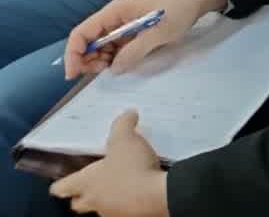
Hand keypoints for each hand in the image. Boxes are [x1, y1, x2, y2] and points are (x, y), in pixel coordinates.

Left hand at [48, 111, 167, 215]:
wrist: (156, 195)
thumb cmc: (131, 169)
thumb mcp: (125, 139)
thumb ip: (123, 124)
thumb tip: (128, 114)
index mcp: (86, 182)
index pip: (61, 188)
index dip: (61, 183)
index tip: (63, 180)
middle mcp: (94, 200)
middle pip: (77, 203)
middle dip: (82, 195)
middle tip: (93, 183)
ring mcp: (111, 211)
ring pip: (100, 207)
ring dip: (107, 198)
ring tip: (121, 183)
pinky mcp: (128, 215)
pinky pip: (122, 209)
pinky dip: (126, 202)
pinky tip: (139, 190)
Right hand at [64, 0, 225, 77]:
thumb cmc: (178, 9)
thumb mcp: (159, 32)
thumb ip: (135, 50)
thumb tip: (113, 69)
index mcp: (114, 12)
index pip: (81, 33)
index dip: (73, 54)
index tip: (73, 74)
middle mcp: (113, 18)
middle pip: (87, 42)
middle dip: (87, 60)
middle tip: (101, 73)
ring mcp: (121, 25)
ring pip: (99, 47)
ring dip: (100, 61)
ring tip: (115, 68)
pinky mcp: (131, 32)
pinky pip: (114, 48)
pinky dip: (113, 58)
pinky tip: (122, 64)